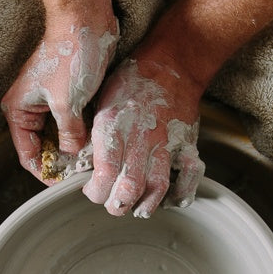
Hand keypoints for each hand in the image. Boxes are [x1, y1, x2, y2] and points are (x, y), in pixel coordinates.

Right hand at [2, 18, 118, 181]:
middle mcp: (29, 106)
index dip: (46, 172)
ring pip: (59, 135)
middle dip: (61, 161)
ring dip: (73, 148)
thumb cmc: (71, 55)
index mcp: (18, 109)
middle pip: (43, 146)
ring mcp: (48, 99)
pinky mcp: (66, 92)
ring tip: (90, 162)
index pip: (28, 154)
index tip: (63, 185)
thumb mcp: (68, 103)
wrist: (85, 20)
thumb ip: (69, 134)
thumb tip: (73, 155)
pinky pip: (71, 121)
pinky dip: (81, 132)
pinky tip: (95, 143)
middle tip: (81, 174)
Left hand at [83, 58, 205, 217]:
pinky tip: (168, 199)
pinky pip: (189, 177)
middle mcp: (140, 137)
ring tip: (136, 208)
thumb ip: (94, 136)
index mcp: (113, 126)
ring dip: (145, 205)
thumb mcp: (100, 104)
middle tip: (113, 205)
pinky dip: (181, 194)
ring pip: (158, 187)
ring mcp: (166, 142)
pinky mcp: (187, 144)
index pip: (104, 174)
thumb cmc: (130, 83)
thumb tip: (83, 165)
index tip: (92, 191)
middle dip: (118, 205)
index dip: (96, 192)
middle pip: (130, 188)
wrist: (170, 65)